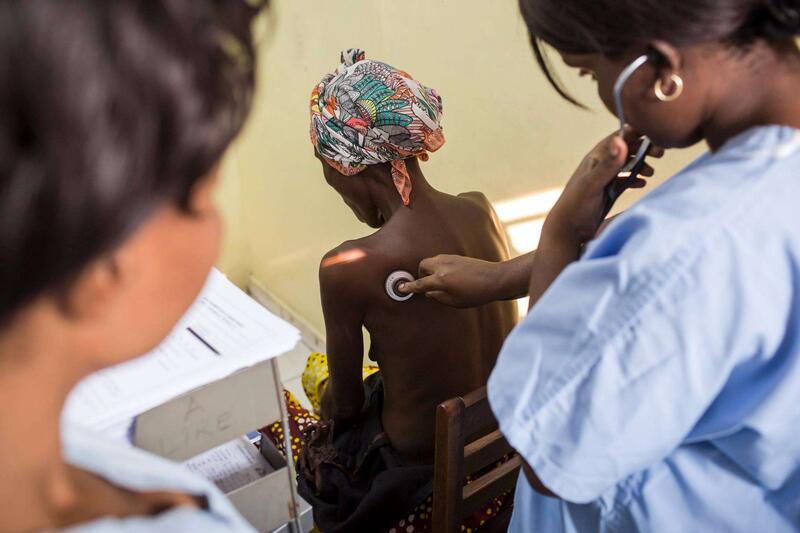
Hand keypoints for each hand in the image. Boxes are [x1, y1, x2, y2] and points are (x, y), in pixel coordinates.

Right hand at [397, 254, 501, 307]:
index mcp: (441, 279)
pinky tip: (448, 275)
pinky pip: (442, 260)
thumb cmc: (477, 293)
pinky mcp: (458, 257)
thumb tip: (429, 293)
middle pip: (423, 265)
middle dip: (421, 274)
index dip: (409, 287)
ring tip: (438, 280)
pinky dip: (440, 267)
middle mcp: (443, 266)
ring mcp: (451, 259)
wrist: (496, 279)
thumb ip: (438, 297)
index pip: (420, 283)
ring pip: (432, 261)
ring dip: (430, 269)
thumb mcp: (456, 302)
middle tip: (426, 284)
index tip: (401, 288)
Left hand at [545, 129, 662, 244]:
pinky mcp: (608, 191)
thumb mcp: (593, 182)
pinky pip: (625, 180)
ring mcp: (605, 178)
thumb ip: (608, 164)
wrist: (568, 229)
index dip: (637, 133)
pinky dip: (634, 180)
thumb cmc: (576, 203)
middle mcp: (601, 165)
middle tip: (660, 154)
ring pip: (627, 165)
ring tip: (650, 172)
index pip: (620, 137)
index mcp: (596, 157)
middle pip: (627, 149)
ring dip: (641, 165)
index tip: (655, 134)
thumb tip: (621, 140)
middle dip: (643, 149)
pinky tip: (642, 184)